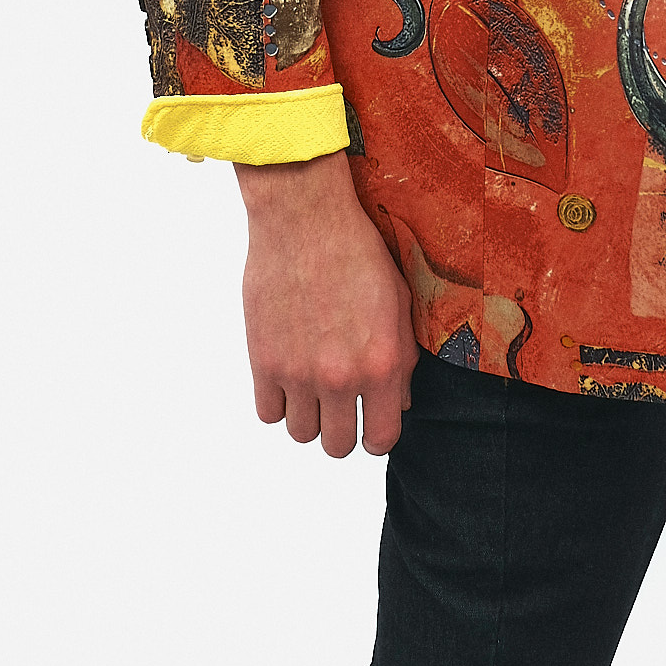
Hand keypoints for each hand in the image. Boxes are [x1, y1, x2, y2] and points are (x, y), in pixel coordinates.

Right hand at [235, 149, 418, 457]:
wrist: (305, 219)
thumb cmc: (356, 253)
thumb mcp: (398, 303)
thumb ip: (402, 359)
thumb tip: (398, 400)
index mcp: (382, 364)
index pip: (382, 438)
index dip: (377, 434)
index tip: (370, 423)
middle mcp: (342, 377)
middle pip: (338, 446)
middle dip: (343, 429)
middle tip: (340, 405)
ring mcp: (299, 373)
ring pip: (301, 434)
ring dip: (308, 416)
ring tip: (312, 387)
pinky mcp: (263, 361)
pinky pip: (268, 413)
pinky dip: (277, 401)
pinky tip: (287, 376)